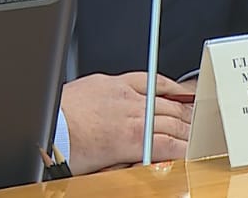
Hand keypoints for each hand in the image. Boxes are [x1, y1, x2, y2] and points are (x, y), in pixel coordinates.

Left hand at [61, 72, 193, 173]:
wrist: (47, 126)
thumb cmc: (67, 148)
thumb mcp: (103, 168)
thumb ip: (131, 163)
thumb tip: (147, 164)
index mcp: (132, 140)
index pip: (172, 144)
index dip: (187, 149)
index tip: (195, 152)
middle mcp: (133, 114)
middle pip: (173, 122)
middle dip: (190, 130)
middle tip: (200, 135)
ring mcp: (125, 94)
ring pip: (166, 100)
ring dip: (184, 109)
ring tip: (194, 115)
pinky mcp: (115, 81)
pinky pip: (148, 79)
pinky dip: (166, 84)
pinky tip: (176, 89)